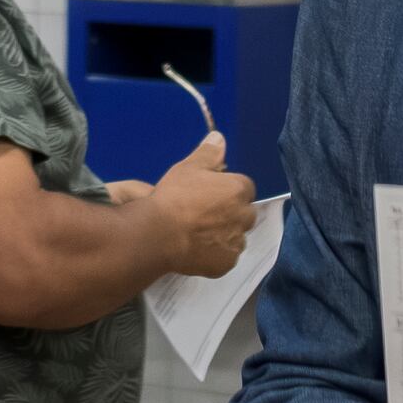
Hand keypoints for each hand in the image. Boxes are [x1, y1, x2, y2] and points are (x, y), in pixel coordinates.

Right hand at [137, 132, 258, 277]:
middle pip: (243, 212)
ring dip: (224, 234)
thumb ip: (208, 152)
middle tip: (203, 213)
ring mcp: (236, 243)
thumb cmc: (174, 197)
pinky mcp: (226, 265)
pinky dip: (215, 254)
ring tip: (197, 233)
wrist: (159, 234)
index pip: (244, 187)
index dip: (227, 189)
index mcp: (238, 190)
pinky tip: (196, 250)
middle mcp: (244, 216)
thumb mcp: (188, 167)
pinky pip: (225, 257)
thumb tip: (220, 137)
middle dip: (230, 212)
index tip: (210, 193)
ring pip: (236, 236)